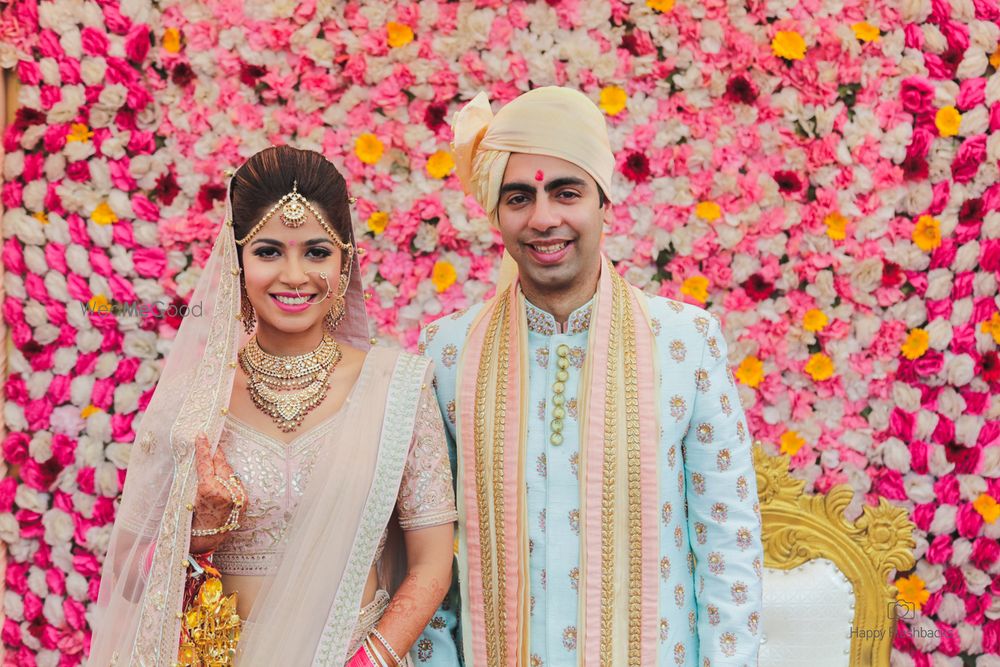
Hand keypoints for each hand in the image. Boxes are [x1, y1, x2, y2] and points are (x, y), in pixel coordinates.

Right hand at [190, 432, 244, 548]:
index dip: (203, 448)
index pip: (205, 463)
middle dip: (215, 455)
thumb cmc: (192, 518)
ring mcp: (237, 496)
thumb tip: (202, 459)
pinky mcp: (245, 500)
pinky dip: (229, 481)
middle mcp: (225, 492)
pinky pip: (235, 483)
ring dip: (222, 469)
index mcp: (208, 490)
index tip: (202, 435)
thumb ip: (197, 478)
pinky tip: (223, 483)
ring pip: (229, 472)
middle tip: (210, 444)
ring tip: (214, 470)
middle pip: (220, 464)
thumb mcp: (189, 496)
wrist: (208, 538)